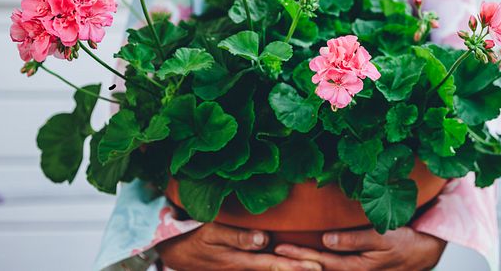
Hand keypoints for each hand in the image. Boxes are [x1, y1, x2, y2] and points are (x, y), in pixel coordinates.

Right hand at [157, 222, 320, 270]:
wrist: (177, 254)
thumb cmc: (196, 239)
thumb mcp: (213, 234)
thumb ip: (238, 237)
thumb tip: (264, 239)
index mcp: (242, 260)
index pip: (275, 263)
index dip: (295, 265)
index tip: (316, 265)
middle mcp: (246, 267)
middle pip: (278, 269)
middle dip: (300, 268)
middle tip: (323, 267)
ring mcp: (243, 268)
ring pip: (271, 269)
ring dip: (291, 268)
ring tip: (313, 267)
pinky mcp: (241, 265)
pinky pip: (263, 267)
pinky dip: (277, 266)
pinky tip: (290, 265)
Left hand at [274, 227, 446, 270]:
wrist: (423, 252)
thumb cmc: (403, 241)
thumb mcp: (381, 238)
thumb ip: (354, 240)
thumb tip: (327, 239)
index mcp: (355, 267)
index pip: (319, 261)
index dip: (298, 254)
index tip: (279, 247)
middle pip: (316, 268)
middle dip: (293, 262)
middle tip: (270, 253)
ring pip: (322, 270)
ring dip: (301, 265)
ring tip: (279, 259)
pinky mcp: (356, 268)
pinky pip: (331, 267)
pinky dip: (315, 264)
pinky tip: (305, 261)